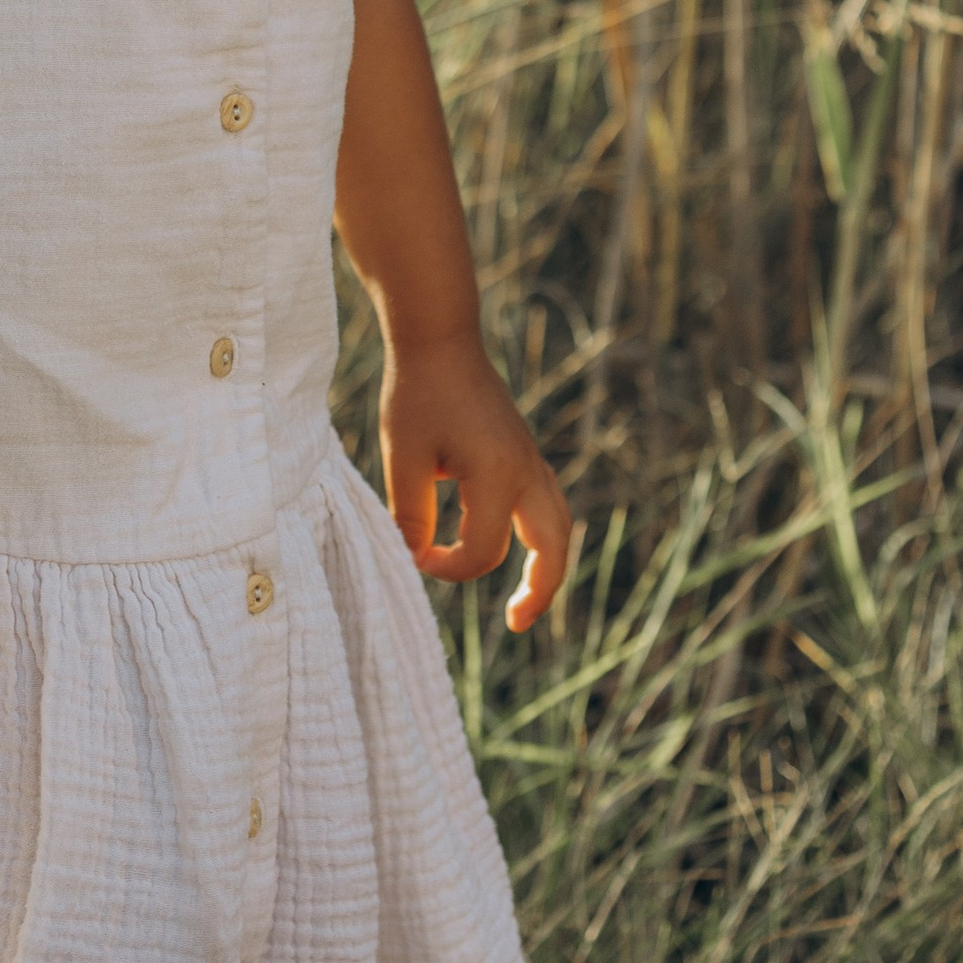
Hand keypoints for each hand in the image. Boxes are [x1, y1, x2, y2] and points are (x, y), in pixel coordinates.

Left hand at [380, 341, 571, 628]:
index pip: (481, 553)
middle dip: (540, 592)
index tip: (412, 553)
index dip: (444, 567)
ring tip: (527, 601)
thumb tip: (415, 560)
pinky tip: (515, 547)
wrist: (440, 338)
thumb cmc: (417, 392)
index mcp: (497, 476)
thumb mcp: (403, 456)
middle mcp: (525, 472)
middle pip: (553, 549)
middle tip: (517, 624)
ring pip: (559, 527)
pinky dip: (541, 536)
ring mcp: (530, 460)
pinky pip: (547, 505)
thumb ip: (410, 515)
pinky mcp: (524, 452)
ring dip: (548, 566)